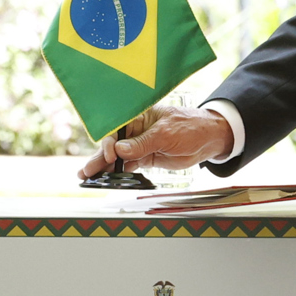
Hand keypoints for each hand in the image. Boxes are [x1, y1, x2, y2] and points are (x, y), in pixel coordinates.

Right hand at [77, 105, 234, 179]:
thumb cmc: (191, 127)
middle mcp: (136, 130)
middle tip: (86, 171)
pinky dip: (118, 172)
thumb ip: (143, 143)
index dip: (110, 142)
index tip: (111, 155)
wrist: (210, 139)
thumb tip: (120, 150)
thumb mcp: (166, 133)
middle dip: (99, 157)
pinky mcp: (146, 157)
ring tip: (89, 177)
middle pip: (114, 144)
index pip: (118, 129)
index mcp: (140, 116)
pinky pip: (129, 165)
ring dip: (105, 167)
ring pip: (118, 157)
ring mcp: (141, 144)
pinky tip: (107, 179)